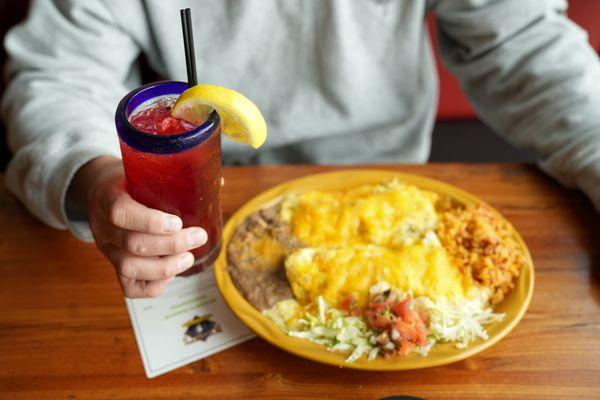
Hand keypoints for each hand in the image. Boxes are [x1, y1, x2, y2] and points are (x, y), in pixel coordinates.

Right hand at [72, 157, 206, 297]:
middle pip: (132, 244)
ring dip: (165, 267)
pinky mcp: (114, 266)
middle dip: (171, 245)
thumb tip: (218, 183)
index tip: (178, 222)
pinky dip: (153, 285)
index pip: (121, 213)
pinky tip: (171, 273)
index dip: (150, 222)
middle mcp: (104, 227)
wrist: (100, 192)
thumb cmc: (130, 181)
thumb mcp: (144, 171)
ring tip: (189, 258)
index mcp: (108, 197)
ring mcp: (107, 249)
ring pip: (129, 268)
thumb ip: (176, 177)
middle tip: (198, 237)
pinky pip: (128, 287)